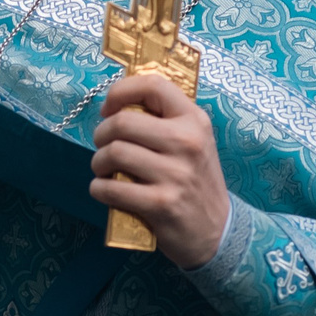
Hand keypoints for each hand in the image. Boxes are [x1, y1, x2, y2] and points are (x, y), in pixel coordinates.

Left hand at [90, 73, 228, 268]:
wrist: (218, 229)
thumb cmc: (195, 180)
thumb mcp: (193, 141)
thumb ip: (163, 120)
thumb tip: (117, 104)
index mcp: (194, 120)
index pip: (153, 85)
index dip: (120, 91)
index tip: (109, 109)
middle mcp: (187, 142)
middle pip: (122, 122)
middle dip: (101, 134)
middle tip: (103, 146)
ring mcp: (175, 174)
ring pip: (113, 153)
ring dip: (98, 163)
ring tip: (104, 170)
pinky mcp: (161, 204)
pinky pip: (111, 188)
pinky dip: (99, 189)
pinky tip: (105, 190)